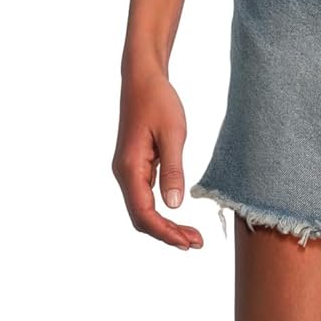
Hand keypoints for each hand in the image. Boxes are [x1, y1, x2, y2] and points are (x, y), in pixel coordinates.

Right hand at [112, 61, 203, 249]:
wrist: (142, 78)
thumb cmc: (158, 100)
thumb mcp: (172, 134)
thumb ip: (173, 170)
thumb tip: (173, 205)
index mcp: (130, 168)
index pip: (144, 213)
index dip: (166, 232)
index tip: (189, 241)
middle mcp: (124, 173)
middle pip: (141, 218)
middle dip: (167, 234)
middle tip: (196, 243)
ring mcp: (128, 172)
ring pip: (143, 211)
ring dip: (165, 226)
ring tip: (191, 236)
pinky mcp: (135, 168)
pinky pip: (145, 199)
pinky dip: (162, 213)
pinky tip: (178, 217)